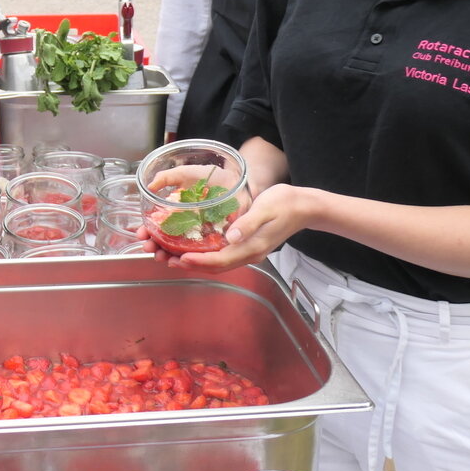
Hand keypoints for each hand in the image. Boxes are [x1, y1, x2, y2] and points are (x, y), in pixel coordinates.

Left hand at [140, 182, 315, 273]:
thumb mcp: (265, 209)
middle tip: (165, 258)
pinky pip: (222, 255)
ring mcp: (248, 251)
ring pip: (217, 263)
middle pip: (214, 266)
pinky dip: (204, 255)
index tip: (179, 257)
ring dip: (194, 261)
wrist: (304, 207)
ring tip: (172, 256)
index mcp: (252, 247)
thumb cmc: (285, 204)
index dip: (198, 261)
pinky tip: (192, 247)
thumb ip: (248, 224)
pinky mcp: (246, 245)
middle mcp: (248, 254)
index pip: (220, 260)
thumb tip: (231, 236)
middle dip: (189, 264)